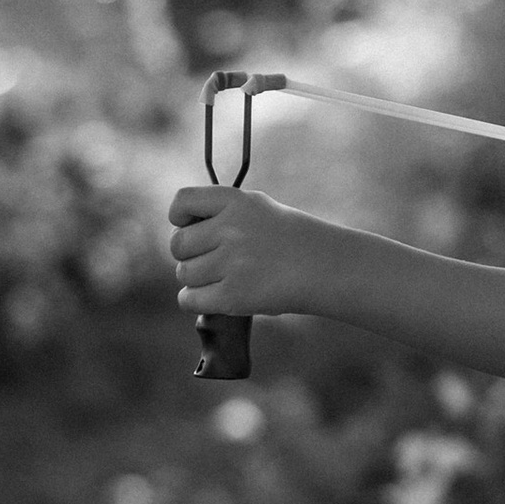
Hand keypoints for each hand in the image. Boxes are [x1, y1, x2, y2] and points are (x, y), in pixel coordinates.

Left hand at [168, 182, 325, 318]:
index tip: (190, 227)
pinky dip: (197, 301)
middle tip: (212, 260)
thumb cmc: (290, 239)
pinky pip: (189, 300)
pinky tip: (215, 297)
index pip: (181, 202)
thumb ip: (219, 214)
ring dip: (197, 280)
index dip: (179, 218)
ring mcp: (231, 263)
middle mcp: (230, 229)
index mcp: (235, 202)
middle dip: (190, 254)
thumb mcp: (257, 209)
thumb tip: (181, 232)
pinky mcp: (233, 296)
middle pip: (178, 244)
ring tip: (223, 278)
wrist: (325, 267)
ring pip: (184, 274)